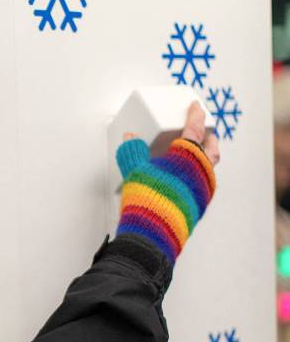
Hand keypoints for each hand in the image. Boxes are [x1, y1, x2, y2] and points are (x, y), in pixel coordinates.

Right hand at [116, 102, 216, 262]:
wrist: (154, 233)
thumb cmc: (147, 199)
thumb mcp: (134, 170)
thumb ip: (132, 152)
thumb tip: (130, 138)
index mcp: (188, 156)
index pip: (195, 128)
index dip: (195, 115)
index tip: (196, 108)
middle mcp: (201, 171)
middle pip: (211, 149)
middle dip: (209, 138)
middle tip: (204, 132)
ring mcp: (203, 189)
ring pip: (209, 168)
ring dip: (204, 159)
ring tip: (195, 156)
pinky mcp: (200, 206)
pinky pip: (203, 185)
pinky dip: (198, 177)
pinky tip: (187, 180)